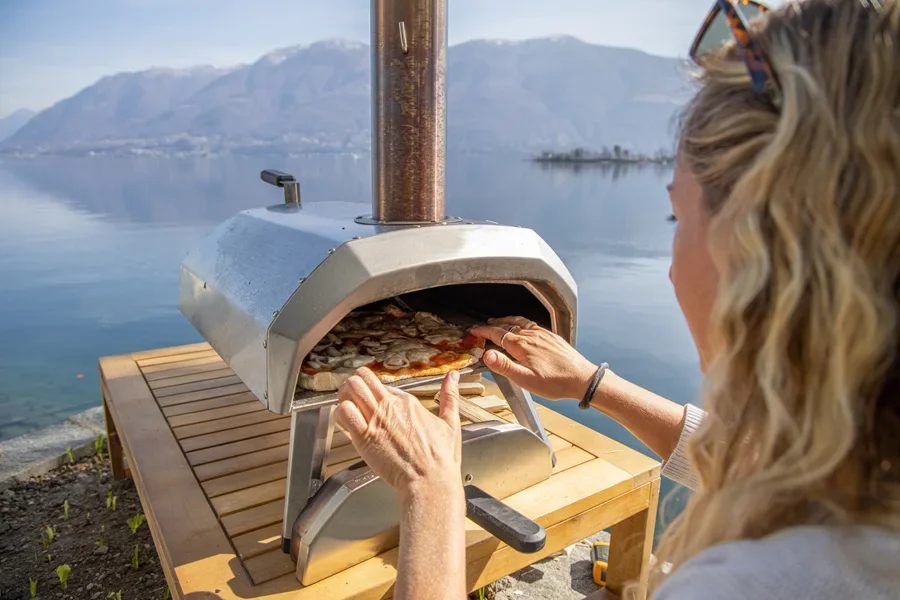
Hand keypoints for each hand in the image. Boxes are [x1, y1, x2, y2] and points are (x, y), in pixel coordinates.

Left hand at [335, 368, 462, 500]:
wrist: (430, 482)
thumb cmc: (441, 460)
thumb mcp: (451, 423)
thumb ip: (450, 397)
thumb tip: (453, 377)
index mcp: (408, 402)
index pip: (383, 386)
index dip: (376, 394)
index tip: (374, 405)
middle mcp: (390, 406)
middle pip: (363, 379)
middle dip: (354, 384)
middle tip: (353, 398)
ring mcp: (376, 420)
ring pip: (351, 389)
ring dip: (345, 395)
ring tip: (346, 406)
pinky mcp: (364, 437)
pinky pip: (344, 412)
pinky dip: (340, 413)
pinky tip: (345, 422)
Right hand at [471, 317, 597, 400]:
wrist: (583, 379)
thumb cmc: (556, 382)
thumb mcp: (526, 380)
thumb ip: (505, 366)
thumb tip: (487, 354)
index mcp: (522, 346)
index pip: (497, 334)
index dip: (483, 331)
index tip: (474, 330)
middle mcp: (532, 336)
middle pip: (507, 326)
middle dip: (492, 325)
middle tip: (482, 326)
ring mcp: (543, 335)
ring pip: (520, 322)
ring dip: (506, 321)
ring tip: (498, 321)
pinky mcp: (552, 337)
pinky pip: (532, 324)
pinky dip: (521, 322)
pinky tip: (523, 327)